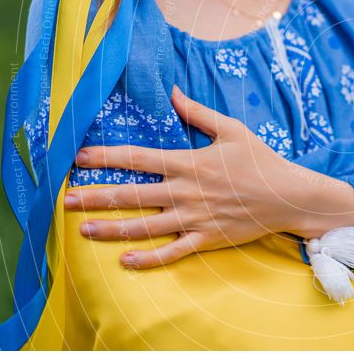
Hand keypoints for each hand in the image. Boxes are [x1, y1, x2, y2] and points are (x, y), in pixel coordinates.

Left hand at [64, 85, 353, 268]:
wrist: (288, 196)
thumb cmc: (260, 161)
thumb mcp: (232, 129)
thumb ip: (198, 112)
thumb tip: (173, 91)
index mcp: (188, 162)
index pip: (137, 158)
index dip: (104, 157)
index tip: (77, 158)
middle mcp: (185, 191)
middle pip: (131, 195)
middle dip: (95, 197)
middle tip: (65, 201)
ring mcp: (194, 218)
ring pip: (145, 226)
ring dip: (111, 229)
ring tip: (83, 231)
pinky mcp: (206, 239)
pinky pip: (171, 252)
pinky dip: (147, 259)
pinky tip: (124, 262)